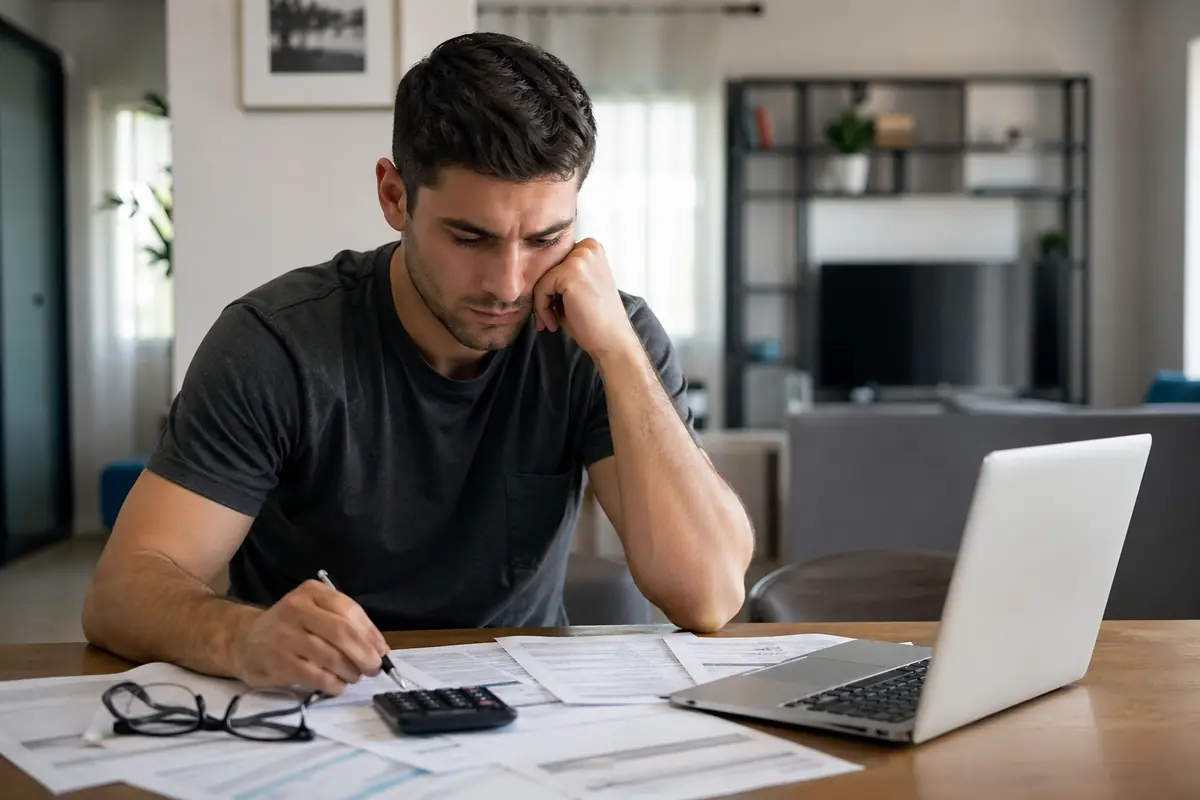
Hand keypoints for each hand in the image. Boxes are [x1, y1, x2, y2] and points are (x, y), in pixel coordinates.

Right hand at [232, 579, 387, 695]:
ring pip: (331, 656)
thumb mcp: (316, 614)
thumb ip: (346, 625)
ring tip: (354, 676)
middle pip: (342, 633)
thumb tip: (380, 649)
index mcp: (311, 592)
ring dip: (350, 671)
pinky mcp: (278, 662)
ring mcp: (284, 635)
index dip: (370, 633)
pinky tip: (337, 685)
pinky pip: (316, 676)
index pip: (349, 610)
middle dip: (364, 654)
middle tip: (373, 669)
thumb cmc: (292, 628)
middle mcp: (296, 609)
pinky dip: (334, 684)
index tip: (382, 650)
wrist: (246, 642)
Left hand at [533, 238, 638, 359]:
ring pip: (542, 278)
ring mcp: (580, 258)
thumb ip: (560, 275)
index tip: (553, 309)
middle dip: (544, 294)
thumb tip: (530, 275)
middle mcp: (588, 247)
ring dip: (541, 303)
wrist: (612, 340)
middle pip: (547, 267)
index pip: (556, 261)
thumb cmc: (595, 318)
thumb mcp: (578, 287)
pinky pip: (541, 288)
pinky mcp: (570, 273)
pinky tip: (553, 323)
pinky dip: (541, 309)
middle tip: (547, 318)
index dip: (551, 286)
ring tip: (551, 322)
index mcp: (592, 247)